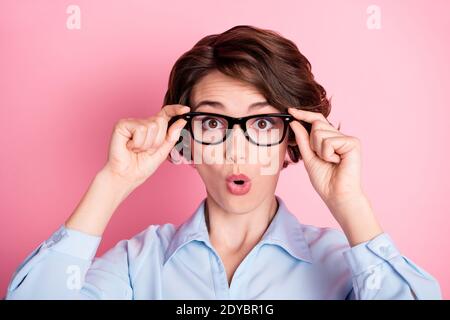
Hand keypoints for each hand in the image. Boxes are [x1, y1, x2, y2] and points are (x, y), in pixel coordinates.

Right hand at [103, 104, 189, 188]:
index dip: (176, 109)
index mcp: (153, 127)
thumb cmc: (142, 165)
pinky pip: (140, 129)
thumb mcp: (163, 151)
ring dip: (147, 144)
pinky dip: (138, 143)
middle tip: (146, 150)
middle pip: (161, 121)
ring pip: (152, 126)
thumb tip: (182, 121)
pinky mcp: (122, 125)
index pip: (166, 113)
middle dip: (158, 140)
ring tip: (137, 150)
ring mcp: (131, 122)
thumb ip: (172, 136)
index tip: (186, 109)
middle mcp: (142, 122)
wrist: (127, 176)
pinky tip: (129, 147)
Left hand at [288, 107, 382, 244]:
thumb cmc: (324, 179)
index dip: (304, 114)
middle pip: (316, 125)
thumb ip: (302, 139)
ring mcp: (347, 138)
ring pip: (320, 133)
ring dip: (319, 150)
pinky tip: (337, 162)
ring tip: (330, 162)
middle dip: (312, 142)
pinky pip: (328, 141)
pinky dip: (327, 154)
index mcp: (330, 139)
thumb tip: (294, 121)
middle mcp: (340, 136)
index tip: (290, 110)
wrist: (336, 194)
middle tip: (322, 158)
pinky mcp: (352, 142)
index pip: (316, 120)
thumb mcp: (308, 157)